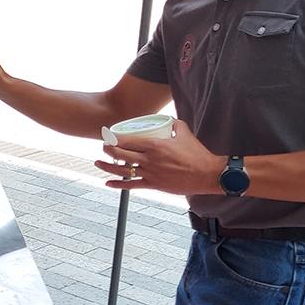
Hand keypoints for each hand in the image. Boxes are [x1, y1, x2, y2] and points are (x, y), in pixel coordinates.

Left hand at [94, 120, 221, 194]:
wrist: (207, 174)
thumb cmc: (197, 153)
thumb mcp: (184, 132)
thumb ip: (173, 123)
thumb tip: (167, 119)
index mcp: (154, 145)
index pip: (127, 140)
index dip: (113, 138)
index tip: (107, 135)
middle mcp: (149, 159)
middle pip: (121, 154)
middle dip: (108, 149)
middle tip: (104, 147)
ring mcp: (150, 173)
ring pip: (122, 170)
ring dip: (107, 166)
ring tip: (97, 163)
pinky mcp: (154, 185)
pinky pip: (132, 185)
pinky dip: (118, 184)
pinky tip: (108, 183)